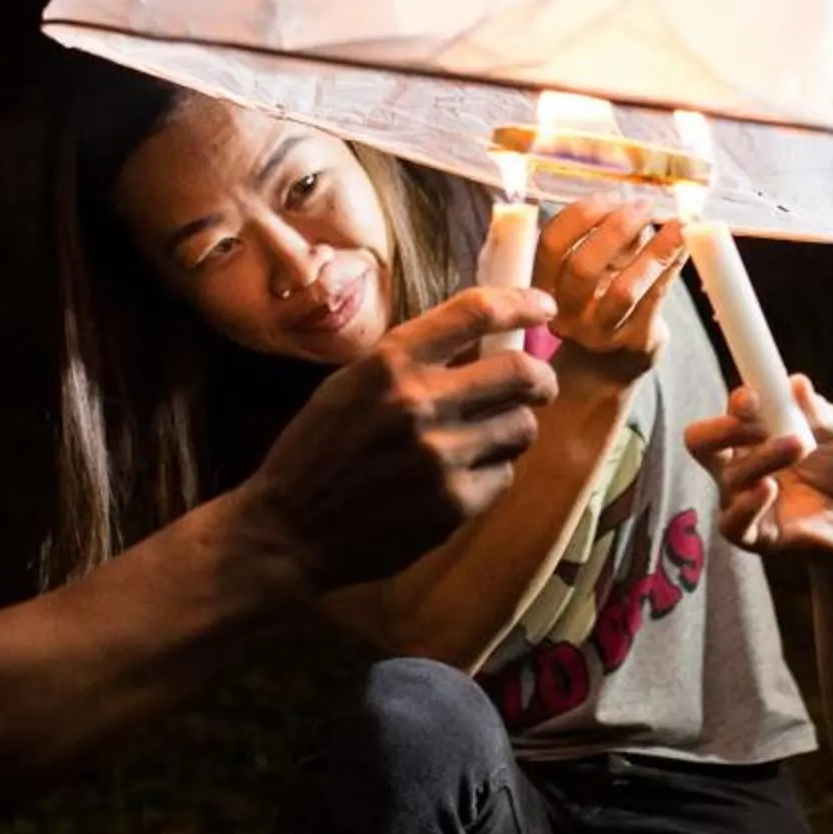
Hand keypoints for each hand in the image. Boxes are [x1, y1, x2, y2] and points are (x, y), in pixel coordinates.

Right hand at [247, 287, 557, 589]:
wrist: (288, 530)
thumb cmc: (317, 454)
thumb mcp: (350, 386)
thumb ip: (411, 363)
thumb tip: (483, 344)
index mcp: (389, 362)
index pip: (475, 311)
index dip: (521, 303)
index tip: (544, 307)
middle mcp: (419, 402)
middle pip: (521, 370)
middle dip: (539, 378)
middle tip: (537, 386)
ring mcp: (440, 455)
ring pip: (521, 427)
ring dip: (511, 431)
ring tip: (482, 442)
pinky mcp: (454, 503)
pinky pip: (504, 476)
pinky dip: (490, 476)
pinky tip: (455, 482)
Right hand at [536, 194, 686, 388]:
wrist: (608, 364)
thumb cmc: (600, 302)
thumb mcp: (594, 271)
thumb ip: (610, 239)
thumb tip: (641, 205)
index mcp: (545, 287)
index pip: (551, 243)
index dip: (582, 214)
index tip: (612, 196)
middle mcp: (565, 313)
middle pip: (582, 266)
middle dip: (617, 228)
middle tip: (644, 206)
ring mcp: (599, 333)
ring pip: (624, 289)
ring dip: (655, 250)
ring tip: (678, 224)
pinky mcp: (634, 342)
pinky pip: (656, 298)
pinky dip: (673, 264)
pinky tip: (686, 242)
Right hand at [683, 376, 832, 562]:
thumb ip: (816, 410)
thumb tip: (797, 382)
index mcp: (752, 435)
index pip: (726, 414)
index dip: (736, 403)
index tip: (754, 395)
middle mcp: (738, 466)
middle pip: (701, 442)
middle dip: (722, 428)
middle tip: (757, 422)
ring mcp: (741, 501)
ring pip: (731, 477)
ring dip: (765, 456)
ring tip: (799, 446)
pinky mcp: (754, 536)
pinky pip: (733, 524)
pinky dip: (747, 504)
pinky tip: (769, 488)